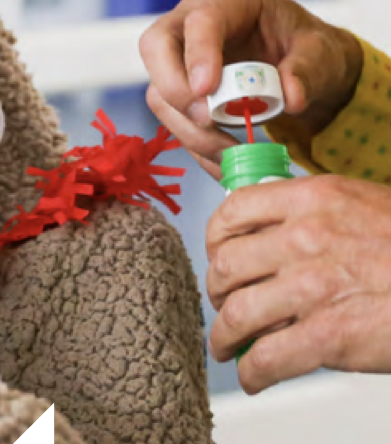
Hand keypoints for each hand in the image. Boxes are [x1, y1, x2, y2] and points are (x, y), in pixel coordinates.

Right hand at [139, 0, 362, 178]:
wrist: (307, 73)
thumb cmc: (311, 52)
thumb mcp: (323, 55)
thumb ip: (308, 70)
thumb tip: (290, 97)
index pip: (202, 18)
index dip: (198, 53)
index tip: (207, 91)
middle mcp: (195, 18)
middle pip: (157, 45)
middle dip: (175, 88)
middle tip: (207, 120)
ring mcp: (182, 53)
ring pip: (159, 90)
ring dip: (189, 128)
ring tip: (232, 153)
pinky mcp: (181, 87)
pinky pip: (173, 118)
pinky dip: (196, 145)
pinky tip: (226, 162)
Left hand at [206, 173, 390, 391]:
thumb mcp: (360, 203)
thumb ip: (313, 211)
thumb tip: (275, 228)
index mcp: (311, 199)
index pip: (235, 211)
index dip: (216, 238)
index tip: (217, 254)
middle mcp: (304, 238)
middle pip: (227, 265)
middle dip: (217, 291)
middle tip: (222, 303)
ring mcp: (313, 287)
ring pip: (238, 313)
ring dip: (224, 336)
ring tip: (227, 345)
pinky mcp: (328, 337)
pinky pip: (267, 358)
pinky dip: (252, 372)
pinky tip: (255, 376)